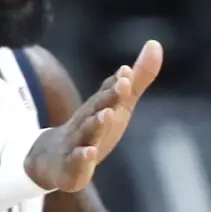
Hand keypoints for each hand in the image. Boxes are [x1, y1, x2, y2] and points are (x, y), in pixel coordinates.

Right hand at [25, 40, 162, 191]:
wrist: (55, 159)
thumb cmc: (95, 127)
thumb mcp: (120, 104)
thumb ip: (138, 78)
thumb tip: (155, 43)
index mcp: (99, 107)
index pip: (108, 93)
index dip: (118, 84)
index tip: (127, 72)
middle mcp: (87, 122)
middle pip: (97, 108)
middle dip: (109, 97)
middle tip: (122, 85)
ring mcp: (77, 144)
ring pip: (86, 133)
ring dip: (96, 123)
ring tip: (106, 115)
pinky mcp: (72, 168)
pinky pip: (76, 163)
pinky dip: (82, 158)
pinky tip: (89, 153)